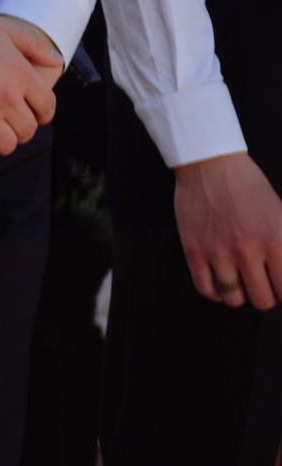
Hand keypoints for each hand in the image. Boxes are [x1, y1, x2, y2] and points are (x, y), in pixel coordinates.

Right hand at [0, 13, 56, 170]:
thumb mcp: (5, 28)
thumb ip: (35, 44)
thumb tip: (57, 59)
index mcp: (22, 74)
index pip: (46, 107)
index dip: (41, 114)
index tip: (33, 116)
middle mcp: (7, 96)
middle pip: (26, 129)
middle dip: (20, 130)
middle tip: (9, 127)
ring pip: (4, 144)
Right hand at [173, 152, 281, 310]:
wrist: (211, 165)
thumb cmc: (250, 187)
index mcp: (276, 241)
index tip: (279, 285)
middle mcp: (248, 251)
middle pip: (262, 300)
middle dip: (266, 295)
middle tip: (262, 284)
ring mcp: (218, 252)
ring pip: (234, 299)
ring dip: (240, 295)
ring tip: (240, 283)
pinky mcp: (193, 250)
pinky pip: (205, 288)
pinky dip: (215, 292)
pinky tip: (220, 282)